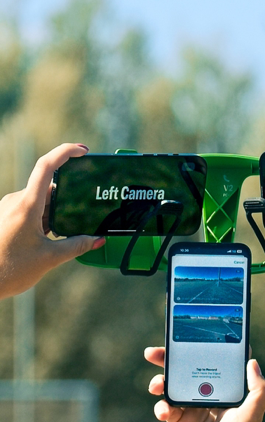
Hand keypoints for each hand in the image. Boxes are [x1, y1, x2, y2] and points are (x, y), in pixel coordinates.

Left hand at [0, 143, 104, 298]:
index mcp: (27, 205)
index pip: (47, 166)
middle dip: (66, 199)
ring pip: (38, 200)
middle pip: (47, 187)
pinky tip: (47, 238)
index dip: (65, 152)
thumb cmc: (10, 270)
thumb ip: (76, 246)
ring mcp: (8, 208)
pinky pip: (28, 209)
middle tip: (82, 212)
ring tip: (59, 235)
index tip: (83, 151)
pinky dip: (42, 219)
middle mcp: (16, 201)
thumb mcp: (49, 259)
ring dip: (53, 213)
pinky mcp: (5, 216)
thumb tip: (97, 241)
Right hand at [145, 348, 264, 421]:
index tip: (190, 334)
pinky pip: (165, 408)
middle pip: (186, 369)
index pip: (214, 361)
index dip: (203, 346)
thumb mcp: (253, 415)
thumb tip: (252, 362)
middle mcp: (208, 396)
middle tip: (154, 353)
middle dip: (169, 359)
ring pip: (171, 386)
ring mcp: (192, 409)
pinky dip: (161, 408)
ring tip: (157, 385)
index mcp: (226, 389)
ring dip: (160, 382)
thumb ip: (259, 389)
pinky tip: (164, 412)